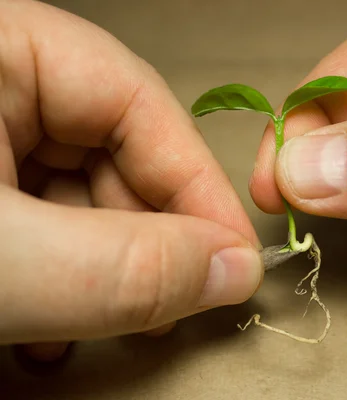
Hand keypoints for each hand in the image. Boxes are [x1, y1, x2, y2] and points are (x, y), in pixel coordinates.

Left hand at [0, 1, 262, 360]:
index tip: (230, 253)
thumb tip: (231, 272)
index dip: (196, 184)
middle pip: (113, 152)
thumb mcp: (3, 260)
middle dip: (148, 238)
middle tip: (174, 297)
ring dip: (103, 266)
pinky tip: (52, 316)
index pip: (137, 101)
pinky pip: (39, 214)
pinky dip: (60, 271)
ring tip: (102, 320)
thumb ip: (122, 266)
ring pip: (79, 192)